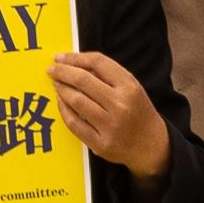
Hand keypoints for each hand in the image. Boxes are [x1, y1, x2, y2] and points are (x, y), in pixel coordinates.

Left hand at [48, 49, 170, 178]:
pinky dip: (64, 110)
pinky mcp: (101, 143)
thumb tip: (74, 63)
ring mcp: (110, 126)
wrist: (151, 145)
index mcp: (129, 86)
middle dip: (62, 72)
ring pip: (76, 101)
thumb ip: (107, 75)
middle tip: (52, 69)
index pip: (98, 62)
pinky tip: (61, 102)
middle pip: (83, 81)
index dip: (75, 58)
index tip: (60, 57)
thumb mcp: (131, 87)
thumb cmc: (137, 111)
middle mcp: (120, 105)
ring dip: (61, 89)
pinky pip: (74, 123)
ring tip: (56, 84)